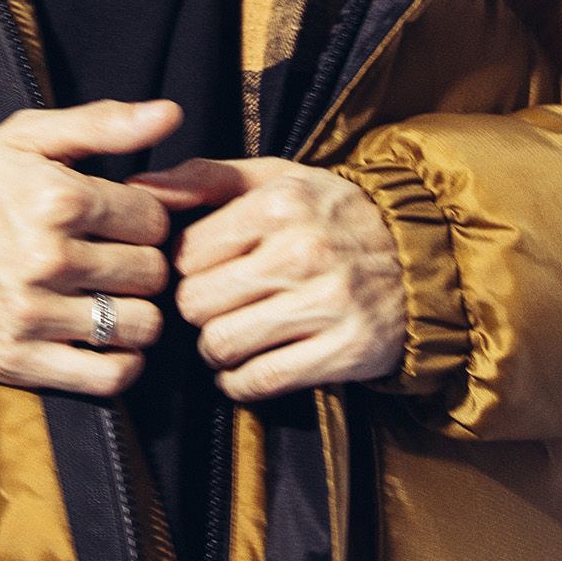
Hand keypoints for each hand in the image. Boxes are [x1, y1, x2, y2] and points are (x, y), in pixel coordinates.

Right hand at [0, 98, 180, 394]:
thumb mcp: (25, 138)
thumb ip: (102, 123)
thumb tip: (171, 114)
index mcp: (57, 197)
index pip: (154, 218)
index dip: (143, 218)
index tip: (119, 222)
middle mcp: (48, 257)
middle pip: (152, 272)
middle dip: (141, 265)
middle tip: (114, 261)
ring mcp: (34, 314)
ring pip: (141, 325)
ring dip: (135, 315)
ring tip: (110, 299)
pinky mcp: (20, 361)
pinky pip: (109, 376)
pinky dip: (121, 363)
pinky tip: (105, 341)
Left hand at [146, 156, 405, 403]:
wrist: (424, 256)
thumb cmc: (332, 215)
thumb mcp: (276, 178)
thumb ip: (204, 177)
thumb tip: (137, 188)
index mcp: (280, 204)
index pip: (186, 253)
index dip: (185, 267)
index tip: (203, 271)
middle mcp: (303, 251)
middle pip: (196, 303)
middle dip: (197, 310)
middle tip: (215, 307)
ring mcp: (328, 304)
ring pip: (221, 344)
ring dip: (216, 349)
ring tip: (231, 335)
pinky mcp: (346, 351)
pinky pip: (260, 381)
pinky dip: (241, 383)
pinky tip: (247, 368)